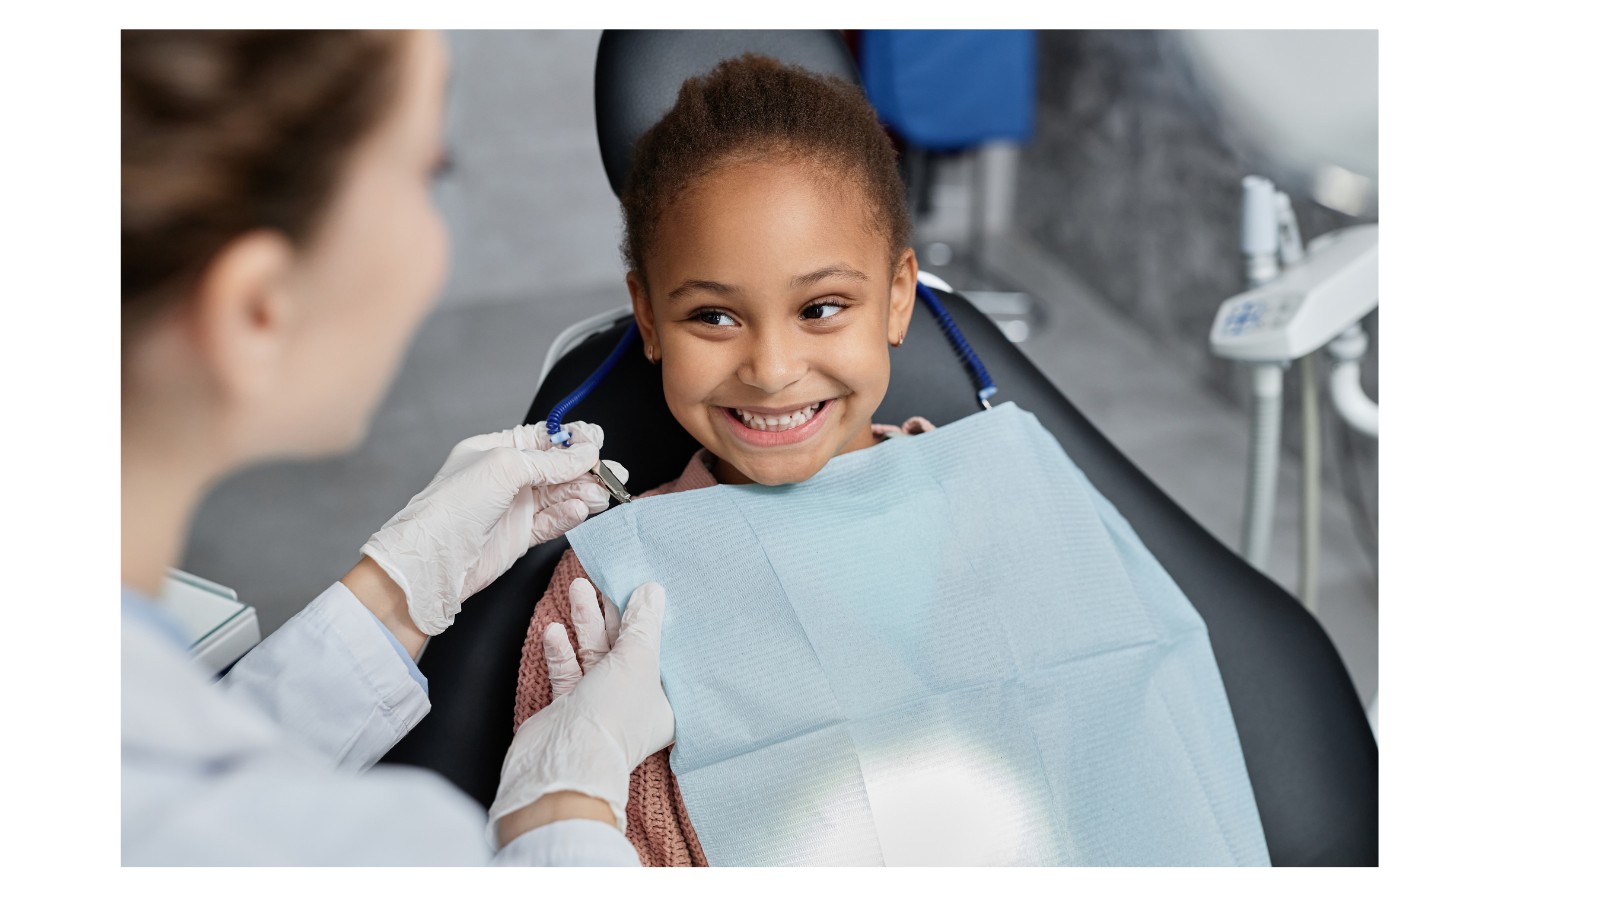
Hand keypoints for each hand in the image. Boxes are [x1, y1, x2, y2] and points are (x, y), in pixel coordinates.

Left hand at [358, 423, 628, 634]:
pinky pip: (553, 521)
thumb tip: (585, 453)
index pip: (543, 439)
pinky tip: (581, 511)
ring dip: (584, 493)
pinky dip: (569, 516)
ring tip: (603, 494)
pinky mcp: (520, 534)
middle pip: (557, 467)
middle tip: (612, 472)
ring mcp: (514, 507)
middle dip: (586, 469)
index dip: (572, 440)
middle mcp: (506, 477)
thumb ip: (550, 461)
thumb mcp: (506, 467)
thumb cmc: (453, 506)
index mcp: (496, 450)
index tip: (596, 442)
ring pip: (560, 495)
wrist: (436, 559)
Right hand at [488, 579, 673, 846]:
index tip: (648, 590)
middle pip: (627, 649)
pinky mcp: (570, 708)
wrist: (562, 759)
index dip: (656, 622)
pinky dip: (563, 650)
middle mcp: (635, 704)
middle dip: (614, 614)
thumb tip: (652, 591)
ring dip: (586, 622)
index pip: (664, 653)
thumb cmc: (613, 712)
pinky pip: (569, 671)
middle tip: (604, 579)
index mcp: (666, 701)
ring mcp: (600, 706)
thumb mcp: (638, 659)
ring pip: (595, 655)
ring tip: (579, 587)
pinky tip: (555, 629)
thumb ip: (643, 622)